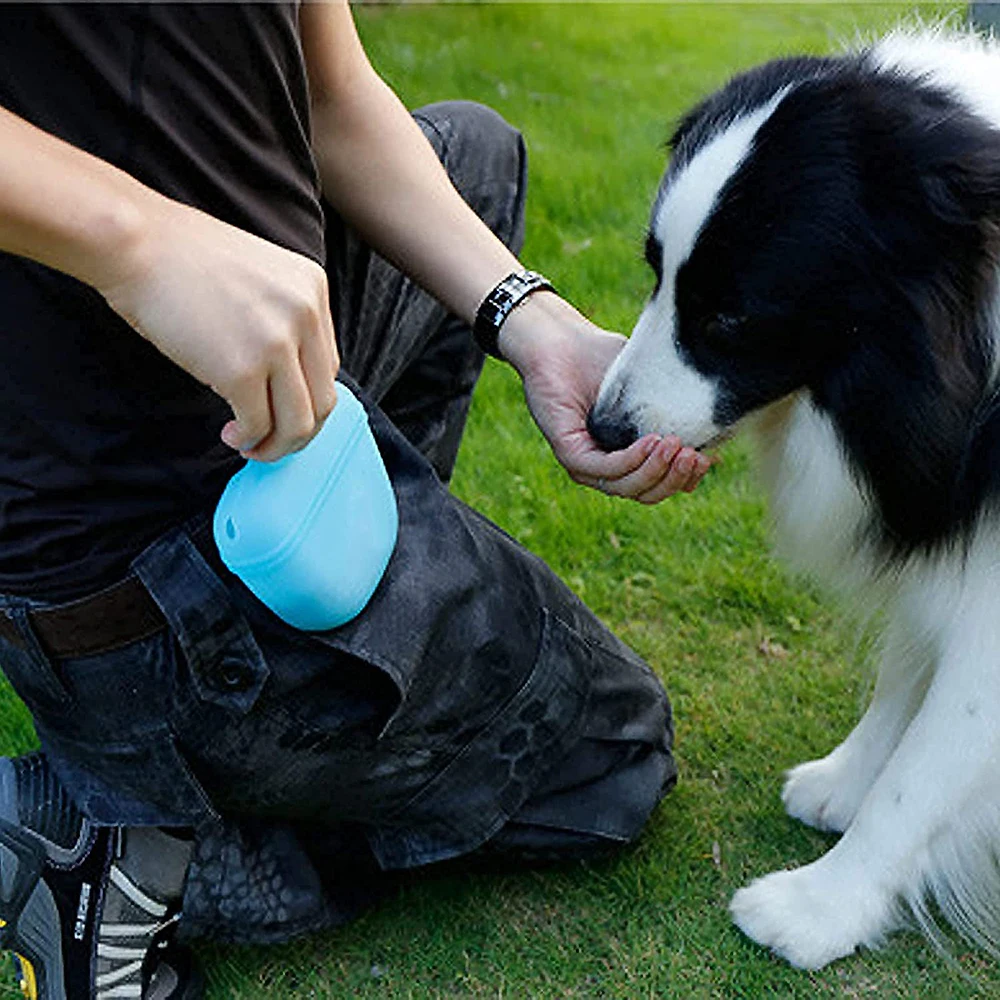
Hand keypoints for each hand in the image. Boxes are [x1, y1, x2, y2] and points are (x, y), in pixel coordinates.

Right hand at [96, 192, 338, 461]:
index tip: (280, 409)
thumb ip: (282, 319)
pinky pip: (259, 424)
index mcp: (312, 289)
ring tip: (251, 443)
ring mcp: (276, 343)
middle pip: (323, 399)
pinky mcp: (242, 370)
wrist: (135, 242)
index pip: (327, 366)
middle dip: (298, 431)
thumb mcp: (258, 277)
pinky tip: (231, 433)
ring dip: (278, 445)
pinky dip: (248, 439)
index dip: (305, 397)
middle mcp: (306, 315)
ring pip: (300, 422)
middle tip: (270, 440)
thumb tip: (285, 382)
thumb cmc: (181, 261)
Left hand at [499, 293, 712, 502]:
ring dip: (657, 470)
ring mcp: (584, 463)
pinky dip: (631, 460)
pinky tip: (652, 442)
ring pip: (626, 487)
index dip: (686, 479)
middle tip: (695, 456)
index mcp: (625, 457)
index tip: (708, 458)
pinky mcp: (568, 452)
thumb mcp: (650, 388)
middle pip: (646, 493)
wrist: (559, 338)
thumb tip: (716, 440)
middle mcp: (604, 467)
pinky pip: (604, 469)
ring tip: (677, 445)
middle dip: (676, 479)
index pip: (659, 484)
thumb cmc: (601, 358)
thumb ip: (675, 414)